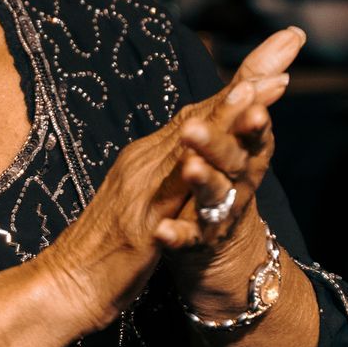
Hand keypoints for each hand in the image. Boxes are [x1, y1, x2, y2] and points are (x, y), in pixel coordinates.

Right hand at [39, 29, 299, 329]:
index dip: (238, 89)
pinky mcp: (139, 230)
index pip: (199, 113)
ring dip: (222, 125)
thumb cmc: (106, 242)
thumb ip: (167, 166)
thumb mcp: (142, 195)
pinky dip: (195, 177)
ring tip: (258, 102)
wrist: (64, 283)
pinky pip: (169, 204)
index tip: (279, 63)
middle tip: (283, 64)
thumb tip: (195, 138)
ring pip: (186, 152)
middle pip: (198, 119)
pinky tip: (208, 173)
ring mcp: (140, 193)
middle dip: (241, 92)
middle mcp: (144, 164)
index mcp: (148, 156)